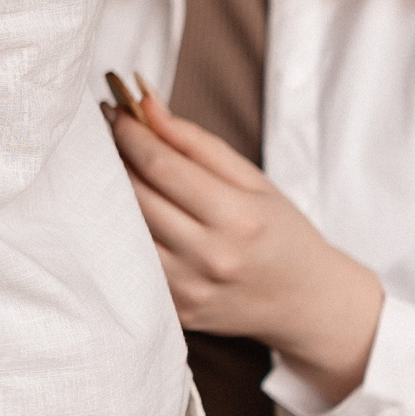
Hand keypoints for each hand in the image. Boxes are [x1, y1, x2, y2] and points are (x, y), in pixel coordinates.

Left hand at [109, 96, 384, 403]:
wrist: (306, 302)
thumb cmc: (280, 232)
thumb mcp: (253, 181)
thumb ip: (196, 142)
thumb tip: (147, 105)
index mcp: (238, 218)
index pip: (162, 166)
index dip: (130, 134)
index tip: (114, 112)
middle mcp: (211, 257)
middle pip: (136, 196)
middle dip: (114, 158)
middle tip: (107, 136)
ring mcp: (190, 289)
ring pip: (126, 230)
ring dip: (112, 194)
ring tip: (114, 171)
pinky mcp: (175, 310)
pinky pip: (132, 263)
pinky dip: (123, 233)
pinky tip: (125, 213)